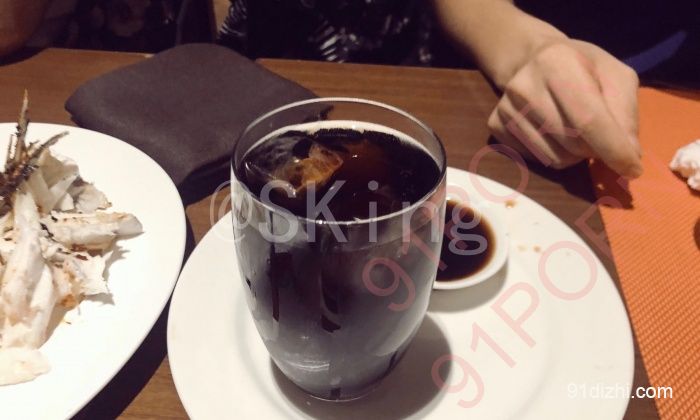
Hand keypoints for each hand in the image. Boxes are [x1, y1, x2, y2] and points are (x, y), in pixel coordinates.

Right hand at [487, 39, 642, 177]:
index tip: (633, 169)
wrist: (530, 59)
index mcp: (557, 63)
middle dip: (596, 149)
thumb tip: (629, 157)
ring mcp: (505, 109)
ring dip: (575, 155)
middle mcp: (524, 87)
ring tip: (575, 132)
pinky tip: (553, 133)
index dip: (613, 149)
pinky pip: (535, 160)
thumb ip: (625, 111)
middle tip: (600, 135)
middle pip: (572, 143)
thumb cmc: (580, 66)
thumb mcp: (614, 75)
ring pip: (554, 158)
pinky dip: (554, 154)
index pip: (587, 119)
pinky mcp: (496, 126)